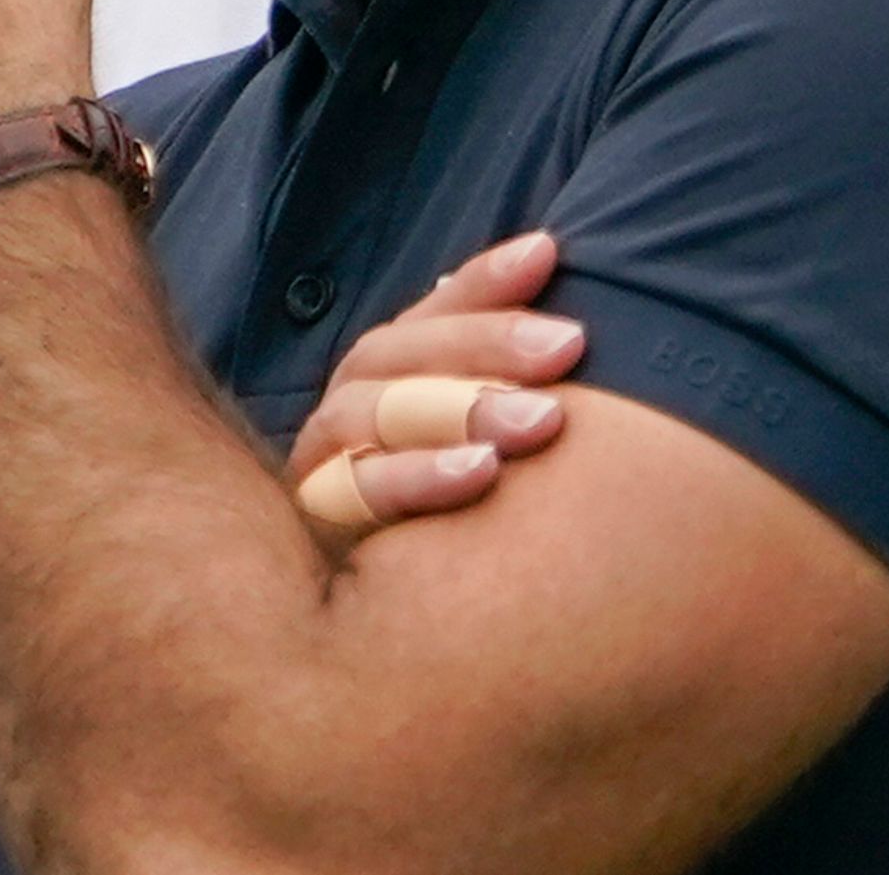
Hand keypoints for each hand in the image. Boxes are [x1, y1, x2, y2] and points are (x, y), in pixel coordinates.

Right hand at [284, 232, 585, 552]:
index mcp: (381, 378)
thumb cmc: (458, 529)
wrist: (371, 636)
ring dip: (457, 406)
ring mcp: (322, 468)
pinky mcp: (319, 527)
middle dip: (486, 344)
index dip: (485, 282)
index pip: (429, 313)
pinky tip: (481, 474)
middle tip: (569, 344)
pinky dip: (416, 477)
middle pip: (398, 353)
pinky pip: (356, 493)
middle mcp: (344, 413)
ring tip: (541, 417)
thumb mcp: (487, 443)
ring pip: (372, 412)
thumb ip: (507, 377)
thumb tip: (552, 275)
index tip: (546, 253)